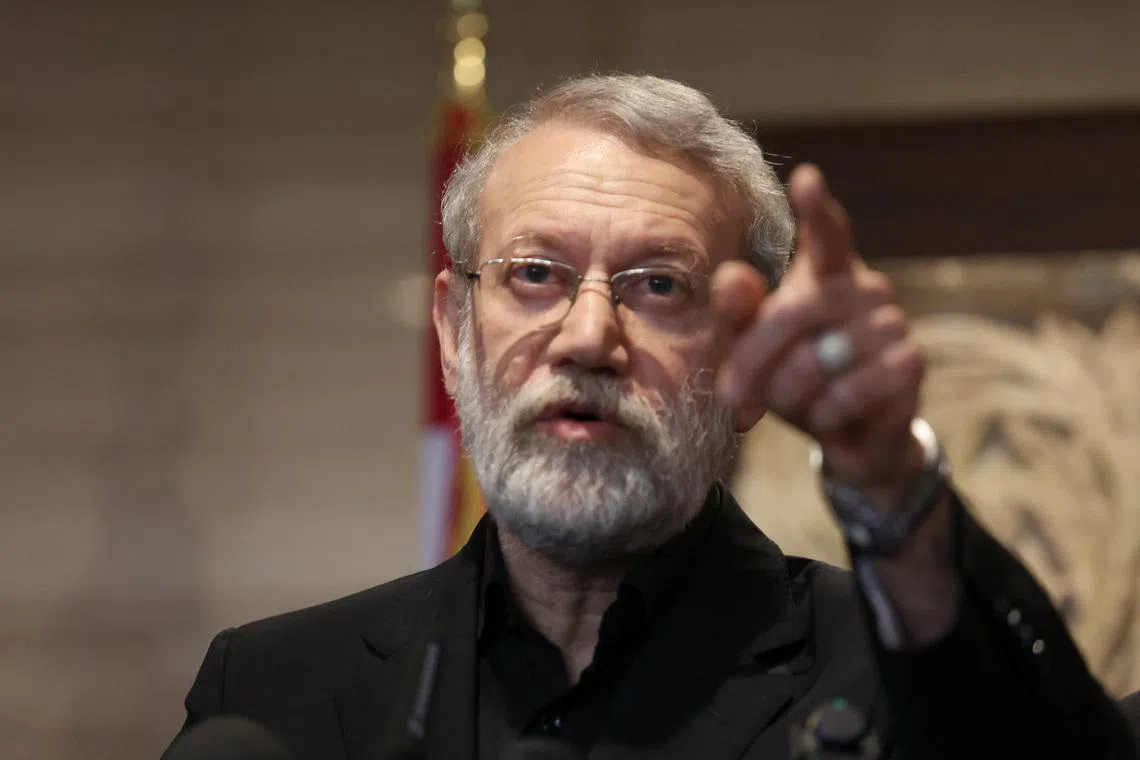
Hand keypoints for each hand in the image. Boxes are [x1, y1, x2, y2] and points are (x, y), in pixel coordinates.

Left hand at [713, 164, 925, 501]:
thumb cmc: (793, 376)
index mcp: (826, 272)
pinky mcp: (911, 363)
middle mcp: (866, 287)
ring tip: (794, 403)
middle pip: (794, 312)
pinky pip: (850, 390)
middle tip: (732, 394)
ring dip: (791, 394)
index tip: (806, 179)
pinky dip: (826, 413)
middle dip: (754, 359)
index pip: (825, 232)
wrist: (847, 433)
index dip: (816, 209)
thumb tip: (729, 276)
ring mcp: (893, 323)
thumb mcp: (755, 345)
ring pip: (819, 358)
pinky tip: (828, 416)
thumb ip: (738, 311)